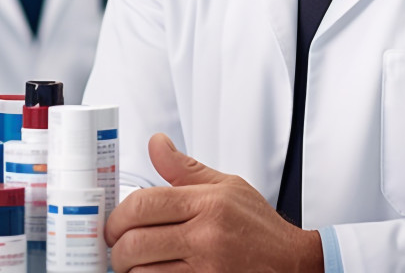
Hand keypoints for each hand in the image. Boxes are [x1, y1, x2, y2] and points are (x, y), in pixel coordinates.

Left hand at [106, 133, 323, 272]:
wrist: (289, 262)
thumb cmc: (258, 226)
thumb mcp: (226, 186)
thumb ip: (185, 169)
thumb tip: (156, 144)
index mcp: (207, 203)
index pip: (144, 204)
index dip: (119, 215)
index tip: (115, 222)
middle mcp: (205, 236)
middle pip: (135, 242)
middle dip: (116, 246)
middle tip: (118, 244)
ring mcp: (204, 269)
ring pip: (141, 272)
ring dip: (131, 268)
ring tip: (136, 260)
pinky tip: (153, 271)